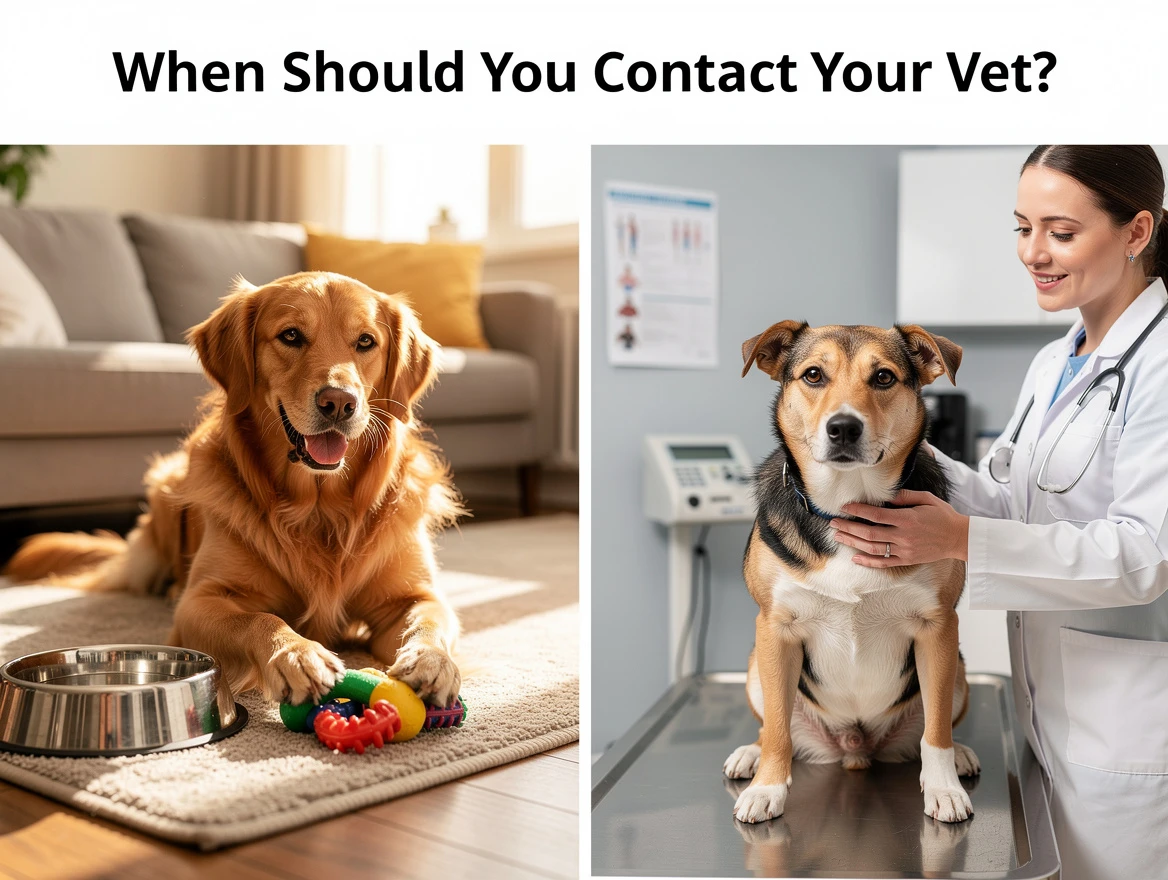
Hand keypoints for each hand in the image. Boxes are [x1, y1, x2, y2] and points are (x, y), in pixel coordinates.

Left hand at [830, 489, 968, 567]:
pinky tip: (855, 557)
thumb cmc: (943, 515)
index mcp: (907, 518)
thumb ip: (905, 496)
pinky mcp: (907, 560)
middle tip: (833, 522)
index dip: (858, 510)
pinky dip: (868, 562)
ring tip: (838, 537)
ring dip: (853, 543)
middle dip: (848, 527)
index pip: (876, 514)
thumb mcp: (926, 499)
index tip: (844, 507)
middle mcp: (904, 536)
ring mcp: (905, 550)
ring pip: (873, 549)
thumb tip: (885, 495)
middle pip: (869, 533)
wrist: (960, 538)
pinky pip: (884, 563)